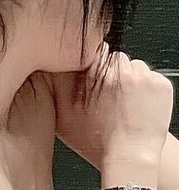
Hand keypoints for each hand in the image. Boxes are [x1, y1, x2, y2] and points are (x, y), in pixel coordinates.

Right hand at [51, 44, 173, 186]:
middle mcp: (118, 68)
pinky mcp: (161, 84)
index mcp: (93, 71)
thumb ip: (53, 83)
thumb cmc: (94, 139)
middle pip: (112, 58)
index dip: (89, 63)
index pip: (92, 50)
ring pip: (132, 67)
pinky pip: (151, 78)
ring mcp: (143, 76)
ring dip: (129, 80)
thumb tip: (45, 64)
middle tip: (106, 96)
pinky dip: (146, 89)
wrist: (130, 157)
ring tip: (122, 103)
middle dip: (109, 72)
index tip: (90, 77)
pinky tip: (137, 105)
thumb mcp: (60, 111)